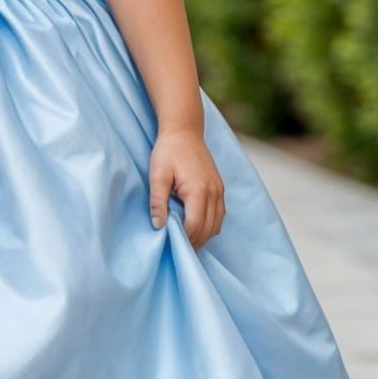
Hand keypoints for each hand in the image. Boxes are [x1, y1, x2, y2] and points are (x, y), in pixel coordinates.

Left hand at [149, 125, 225, 249]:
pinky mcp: (220, 188)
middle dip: (194, 242)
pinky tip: (196, 228)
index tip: (171, 245)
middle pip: (208, 229)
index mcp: (199, 190)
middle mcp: (214, 193)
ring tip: (186, 241)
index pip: (195, 226)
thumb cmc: (168, 151)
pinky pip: (220, 215)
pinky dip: (210, 226)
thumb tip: (158, 226)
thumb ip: (157, 201)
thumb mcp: (157, 174)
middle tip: (178, 249)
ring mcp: (220, 190)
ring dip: (203, 236)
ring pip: (217, 225)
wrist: (185, 129)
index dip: (184, 239)